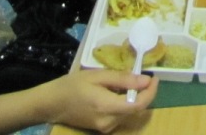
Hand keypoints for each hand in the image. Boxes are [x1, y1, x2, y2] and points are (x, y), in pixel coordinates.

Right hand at [39, 69, 155, 131]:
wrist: (51, 104)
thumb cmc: (72, 86)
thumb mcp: (97, 76)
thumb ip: (122, 79)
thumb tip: (145, 80)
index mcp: (107, 107)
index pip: (138, 105)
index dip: (150, 92)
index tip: (154, 78)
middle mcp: (109, 122)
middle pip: (135, 110)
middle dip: (144, 93)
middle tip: (144, 76)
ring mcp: (105, 128)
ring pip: (128, 113)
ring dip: (134, 98)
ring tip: (128, 81)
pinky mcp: (102, 128)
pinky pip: (120, 115)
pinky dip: (124, 103)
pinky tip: (116, 91)